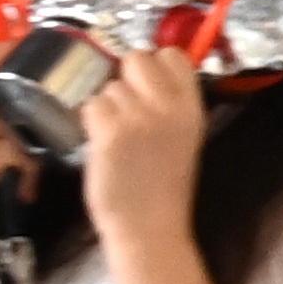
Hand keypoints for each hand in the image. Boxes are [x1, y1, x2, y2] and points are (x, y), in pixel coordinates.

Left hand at [80, 47, 207, 242]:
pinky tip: (103, 145)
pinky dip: (91, 124)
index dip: (154, 65)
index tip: (147, 86)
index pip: (173, 55)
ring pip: (108, 87)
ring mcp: (138, 118)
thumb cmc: (164, 186)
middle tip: (124, 109)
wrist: (149, 228)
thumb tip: (142, 74)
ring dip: (107, 108)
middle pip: (136, 58)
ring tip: (117, 139)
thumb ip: (168, 103)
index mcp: (191, 107)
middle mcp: (168, 106)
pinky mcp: (110, 133)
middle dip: (125, 78)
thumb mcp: (183, 136)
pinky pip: (91, 107)